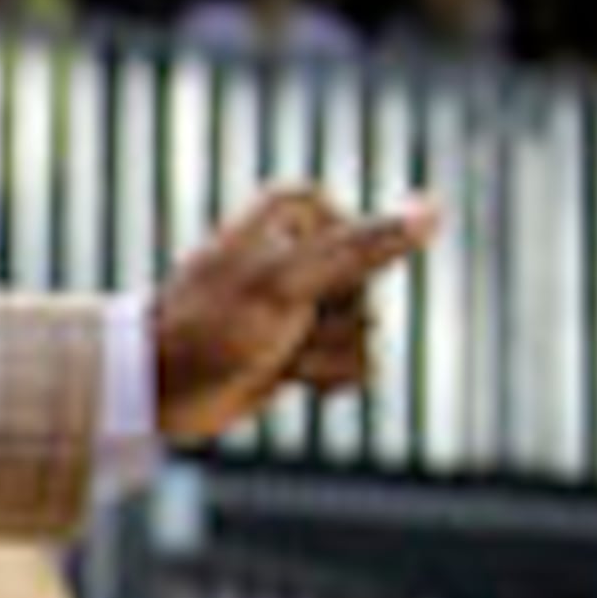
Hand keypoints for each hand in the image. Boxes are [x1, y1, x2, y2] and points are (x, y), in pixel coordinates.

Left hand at [150, 184, 438, 443]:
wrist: (162, 388)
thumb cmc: (213, 324)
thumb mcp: (288, 281)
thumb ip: (365, 247)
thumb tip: (434, 209)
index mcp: (304, 211)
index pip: (371, 242)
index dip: (339, 278)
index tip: (288, 289)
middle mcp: (312, 248)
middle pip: (372, 291)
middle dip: (330, 322)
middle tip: (278, 330)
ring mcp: (312, 299)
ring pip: (368, 331)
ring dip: (324, 355)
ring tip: (278, 355)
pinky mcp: (309, 343)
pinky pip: (360, 362)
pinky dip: (332, 376)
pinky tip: (298, 380)